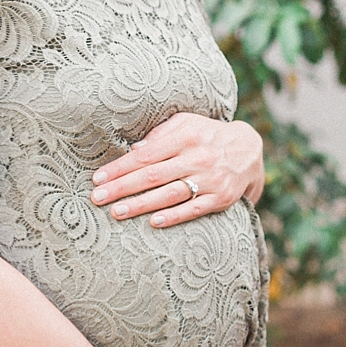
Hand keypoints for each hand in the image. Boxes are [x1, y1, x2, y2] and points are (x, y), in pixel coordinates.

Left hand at [89, 114, 263, 228]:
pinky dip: (174, 217)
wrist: (249, 149)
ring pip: (170, 194)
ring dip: (141, 205)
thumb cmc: (206, 134)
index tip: (98, 178)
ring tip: (117, 212)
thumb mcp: (185, 123)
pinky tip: (153, 223)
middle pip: (153, 175)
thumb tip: (133, 150)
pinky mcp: (221, 198)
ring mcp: (210, 179)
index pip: (145, 155)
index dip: (120, 168)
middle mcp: (197, 157)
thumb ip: (159, 134)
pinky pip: (194, 209)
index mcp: (185, 137)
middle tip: (97, 198)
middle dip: (122, 188)